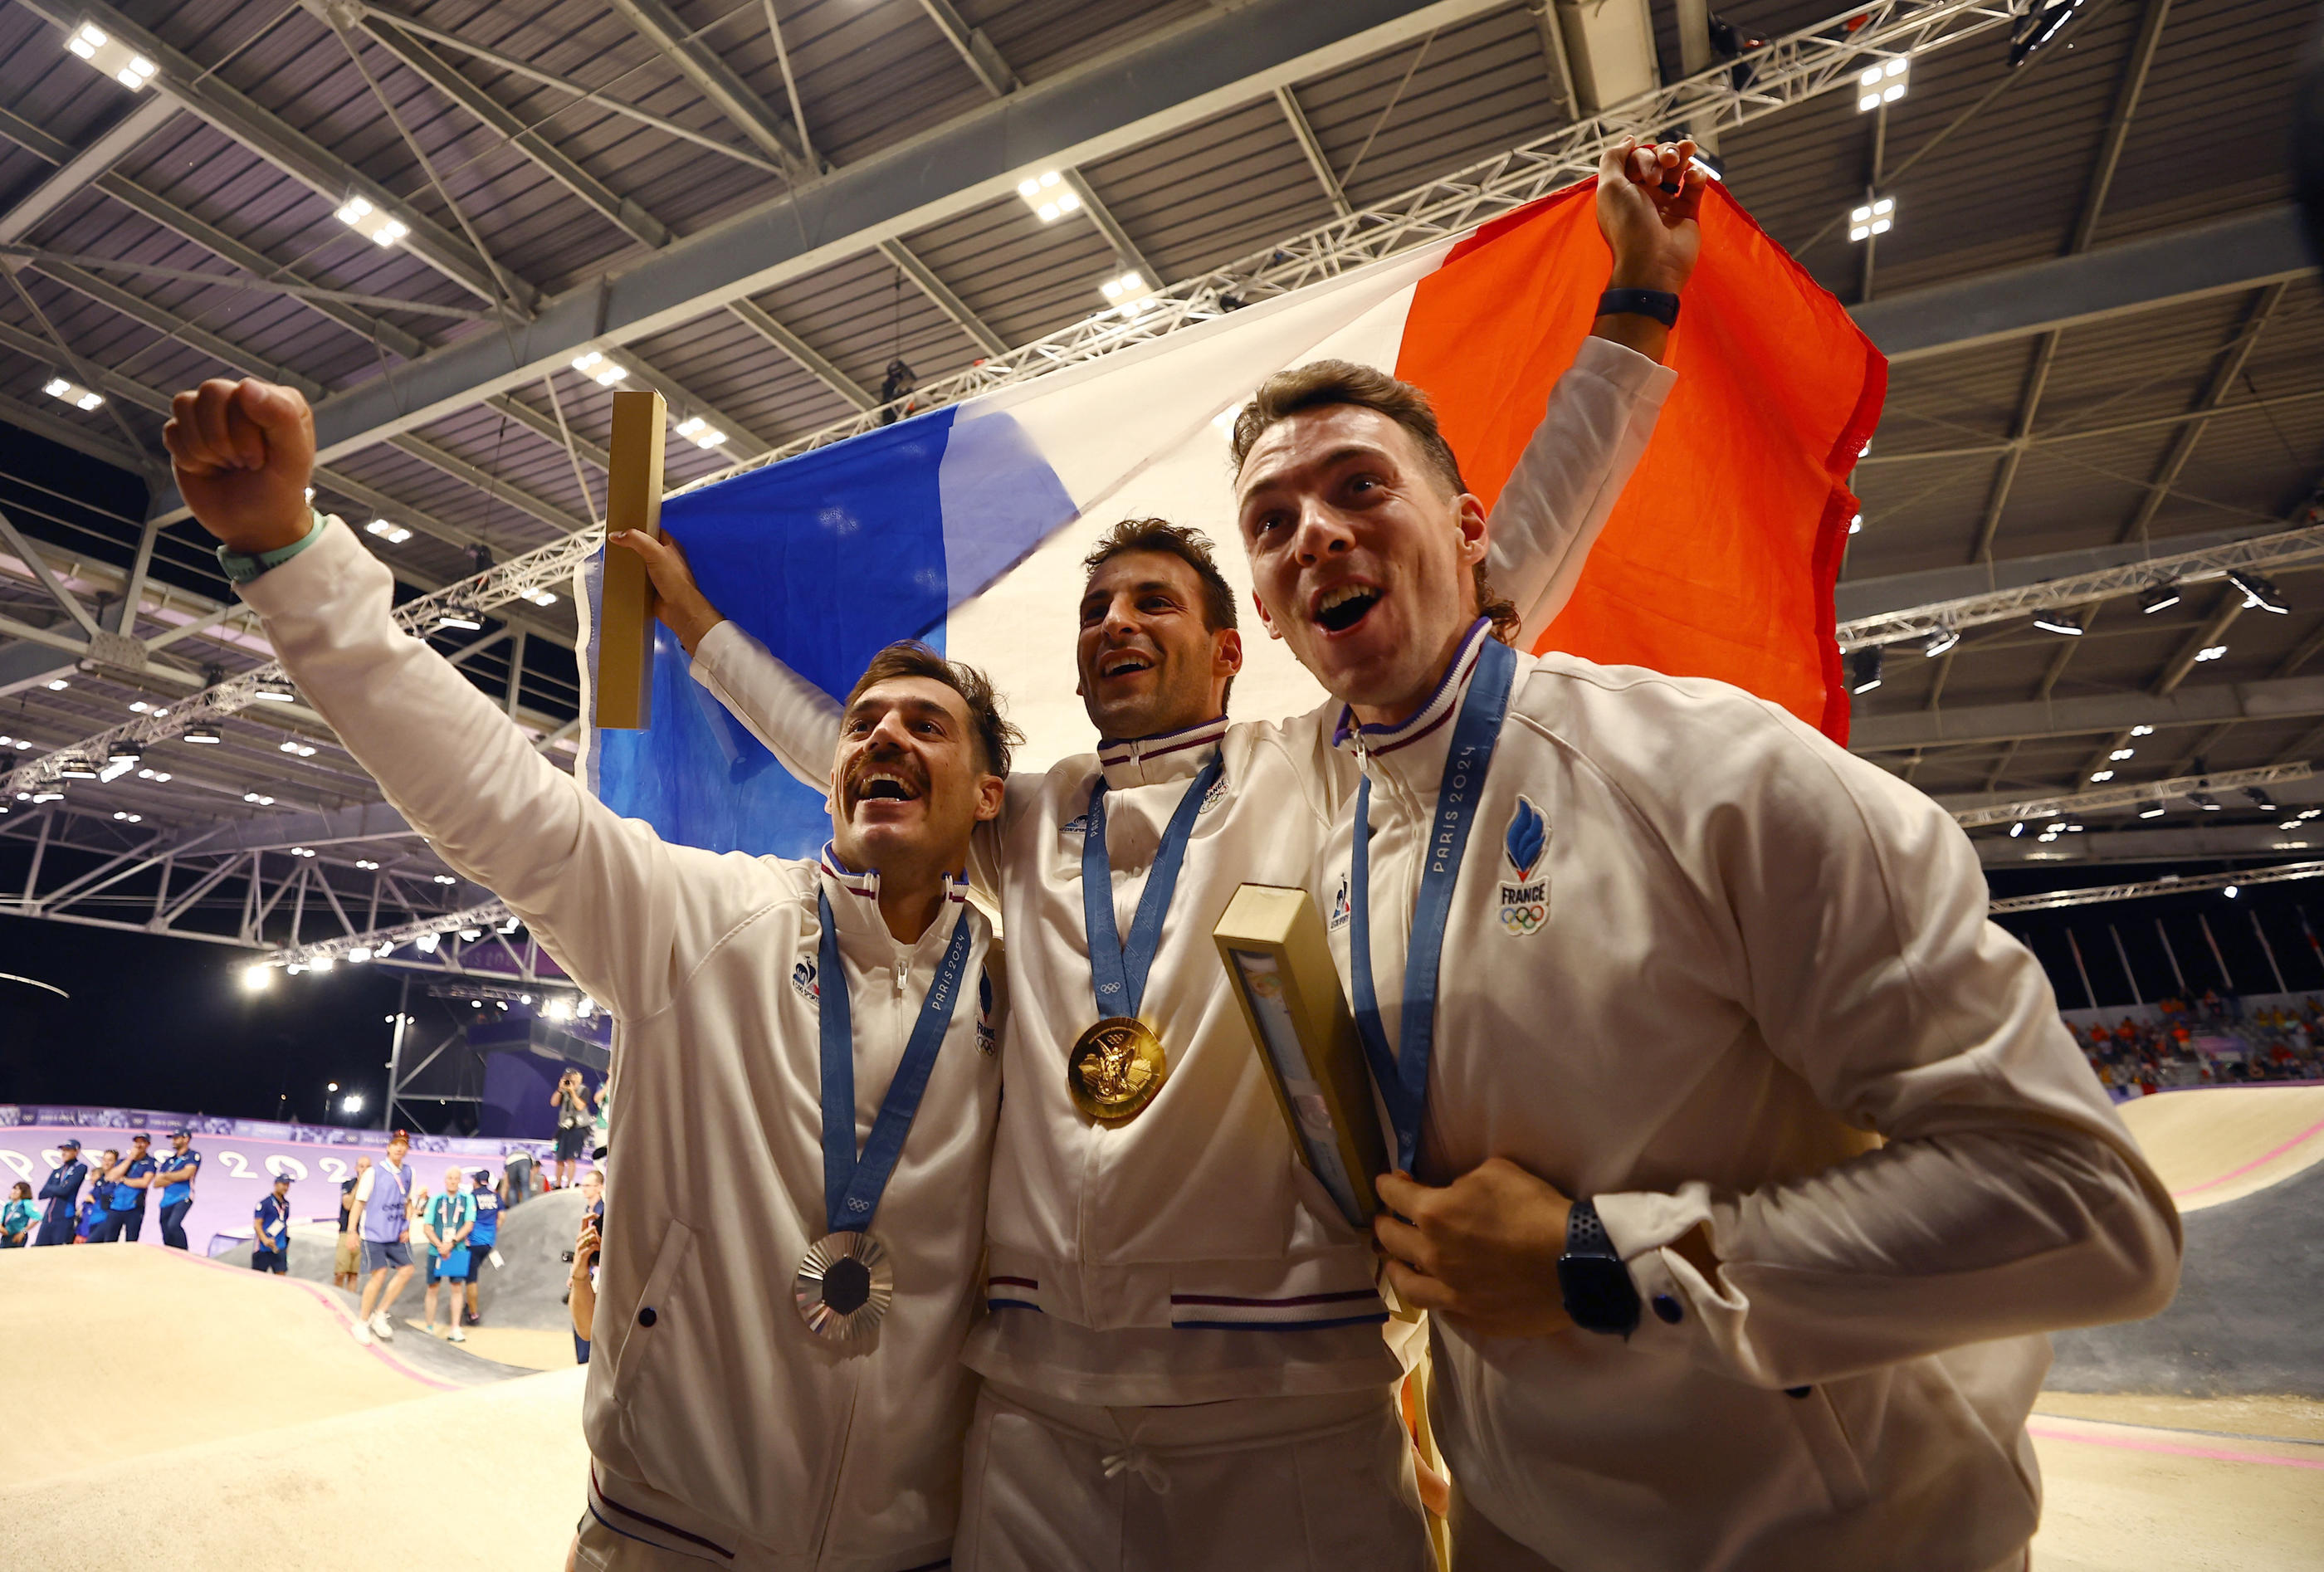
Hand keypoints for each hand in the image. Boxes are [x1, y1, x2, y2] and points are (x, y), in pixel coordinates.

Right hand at [162, 378, 316, 553]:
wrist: (254, 527)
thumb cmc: (279, 493)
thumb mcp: (292, 460)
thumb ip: (282, 417)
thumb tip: (245, 386)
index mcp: (279, 399)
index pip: (243, 391)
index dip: (244, 431)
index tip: (261, 461)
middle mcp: (245, 399)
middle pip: (211, 391)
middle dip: (222, 438)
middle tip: (242, 464)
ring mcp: (214, 414)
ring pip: (184, 404)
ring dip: (204, 448)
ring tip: (227, 465)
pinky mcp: (188, 432)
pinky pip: (171, 430)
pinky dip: (189, 458)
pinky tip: (209, 469)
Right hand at [570, 1219, 599, 1282]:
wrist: (580, 1271)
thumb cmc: (588, 1256)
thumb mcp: (592, 1244)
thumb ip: (597, 1237)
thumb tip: (611, 1229)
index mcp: (582, 1235)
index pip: (584, 1220)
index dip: (591, 1215)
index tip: (598, 1215)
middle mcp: (580, 1239)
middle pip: (591, 1228)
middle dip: (600, 1232)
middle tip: (605, 1239)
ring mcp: (580, 1246)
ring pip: (592, 1236)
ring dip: (600, 1240)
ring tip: (603, 1246)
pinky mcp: (582, 1254)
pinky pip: (591, 1246)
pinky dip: (597, 1247)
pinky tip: (599, 1250)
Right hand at [608, 528, 723, 655]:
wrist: (680, 609)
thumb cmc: (677, 582)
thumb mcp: (655, 552)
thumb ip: (636, 540)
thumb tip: (618, 535)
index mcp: (671, 547)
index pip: (653, 531)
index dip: (639, 528)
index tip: (624, 527)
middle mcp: (665, 560)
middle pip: (643, 548)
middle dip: (630, 548)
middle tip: (617, 545)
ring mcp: (659, 575)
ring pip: (639, 565)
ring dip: (629, 565)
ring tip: (616, 561)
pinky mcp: (652, 588)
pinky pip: (637, 581)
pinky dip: (629, 580)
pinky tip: (621, 579)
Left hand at [1373, 1158, 1573, 1337]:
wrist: (1572, 1263)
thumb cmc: (1535, 1209)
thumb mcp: (1497, 1171)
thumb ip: (1464, 1182)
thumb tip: (1454, 1195)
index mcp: (1434, 1214)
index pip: (1396, 1196)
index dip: (1388, 1186)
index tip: (1387, 1183)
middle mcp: (1432, 1255)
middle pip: (1392, 1240)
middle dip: (1385, 1224)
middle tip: (1386, 1219)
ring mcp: (1449, 1291)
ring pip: (1406, 1283)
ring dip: (1395, 1267)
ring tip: (1393, 1261)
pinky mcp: (1470, 1317)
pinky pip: (1438, 1308)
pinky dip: (1430, 1294)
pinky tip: (1433, 1289)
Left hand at [1595, 138, 1705, 295]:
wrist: (1652, 264)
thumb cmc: (1628, 226)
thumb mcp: (1609, 186)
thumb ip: (1613, 157)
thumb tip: (1628, 140)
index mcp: (1623, 189)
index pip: (1636, 157)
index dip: (1642, 157)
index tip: (1645, 175)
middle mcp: (1643, 195)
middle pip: (1657, 159)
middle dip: (1663, 155)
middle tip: (1662, 171)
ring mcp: (1666, 203)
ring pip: (1677, 168)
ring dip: (1682, 154)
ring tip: (1689, 149)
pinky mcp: (1687, 211)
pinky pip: (1694, 185)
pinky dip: (1697, 174)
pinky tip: (1694, 177)